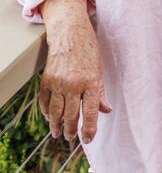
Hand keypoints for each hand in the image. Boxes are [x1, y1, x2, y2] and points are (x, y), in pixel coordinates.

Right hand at [39, 0, 110, 143]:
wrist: (70, 33)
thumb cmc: (89, 51)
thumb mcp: (99, 70)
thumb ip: (100, 92)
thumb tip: (106, 110)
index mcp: (91, 82)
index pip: (91, 112)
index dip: (90, 129)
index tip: (88, 140)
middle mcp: (74, 84)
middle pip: (71, 115)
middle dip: (71, 130)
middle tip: (72, 138)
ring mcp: (58, 83)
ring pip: (56, 112)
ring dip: (57, 125)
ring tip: (59, 133)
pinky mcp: (47, 80)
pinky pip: (45, 102)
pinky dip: (47, 112)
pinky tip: (50, 118)